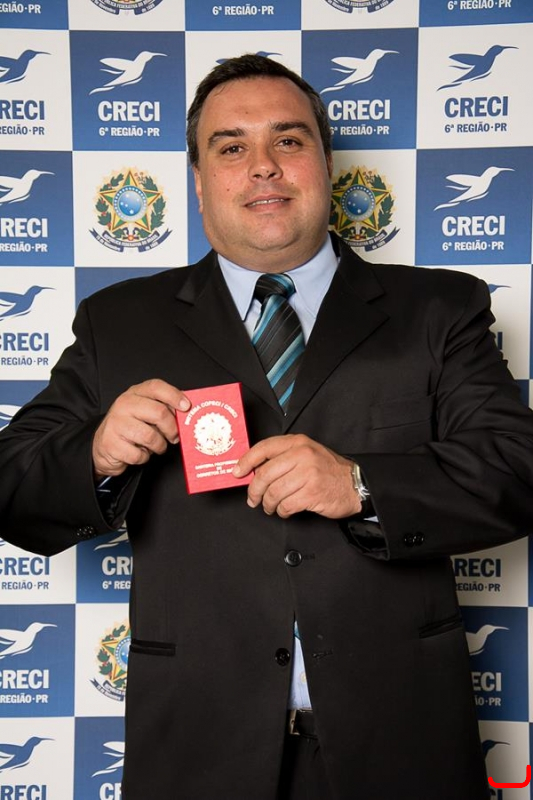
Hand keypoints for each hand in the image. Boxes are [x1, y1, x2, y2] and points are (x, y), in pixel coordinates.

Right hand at [92, 379, 189, 479]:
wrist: (103, 444)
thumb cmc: (130, 426)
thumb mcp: (144, 411)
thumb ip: (163, 407)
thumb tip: (185, 410)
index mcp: (135, 393)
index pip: (156, 387)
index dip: (174, 396)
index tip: (186, 407)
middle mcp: (124, 405)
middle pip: (159, 413)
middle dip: (172, 428)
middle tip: (174, 436)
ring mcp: (116, 424)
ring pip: (150, 436)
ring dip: (159, 446)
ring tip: (156, 446)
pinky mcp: (111, 444)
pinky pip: (139, 454)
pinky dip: (144, 457)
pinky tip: (140, 452)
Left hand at [233, 434, 361, 518]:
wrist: (355, 484)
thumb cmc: (328, 471)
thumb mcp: (307, 454)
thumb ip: (283, 458)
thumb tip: (254, 471)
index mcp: (298, 443)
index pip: (264, 448)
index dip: (246, 461)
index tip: (237, 472)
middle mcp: (302, 455)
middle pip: (265, 474)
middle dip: (254, 490)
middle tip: (253, 499)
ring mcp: (308, 474)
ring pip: (273, 492)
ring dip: (268, 504)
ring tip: (271, 507)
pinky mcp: (312, 493)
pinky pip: (286, 505)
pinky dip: (282, 511)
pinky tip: (285, 510)